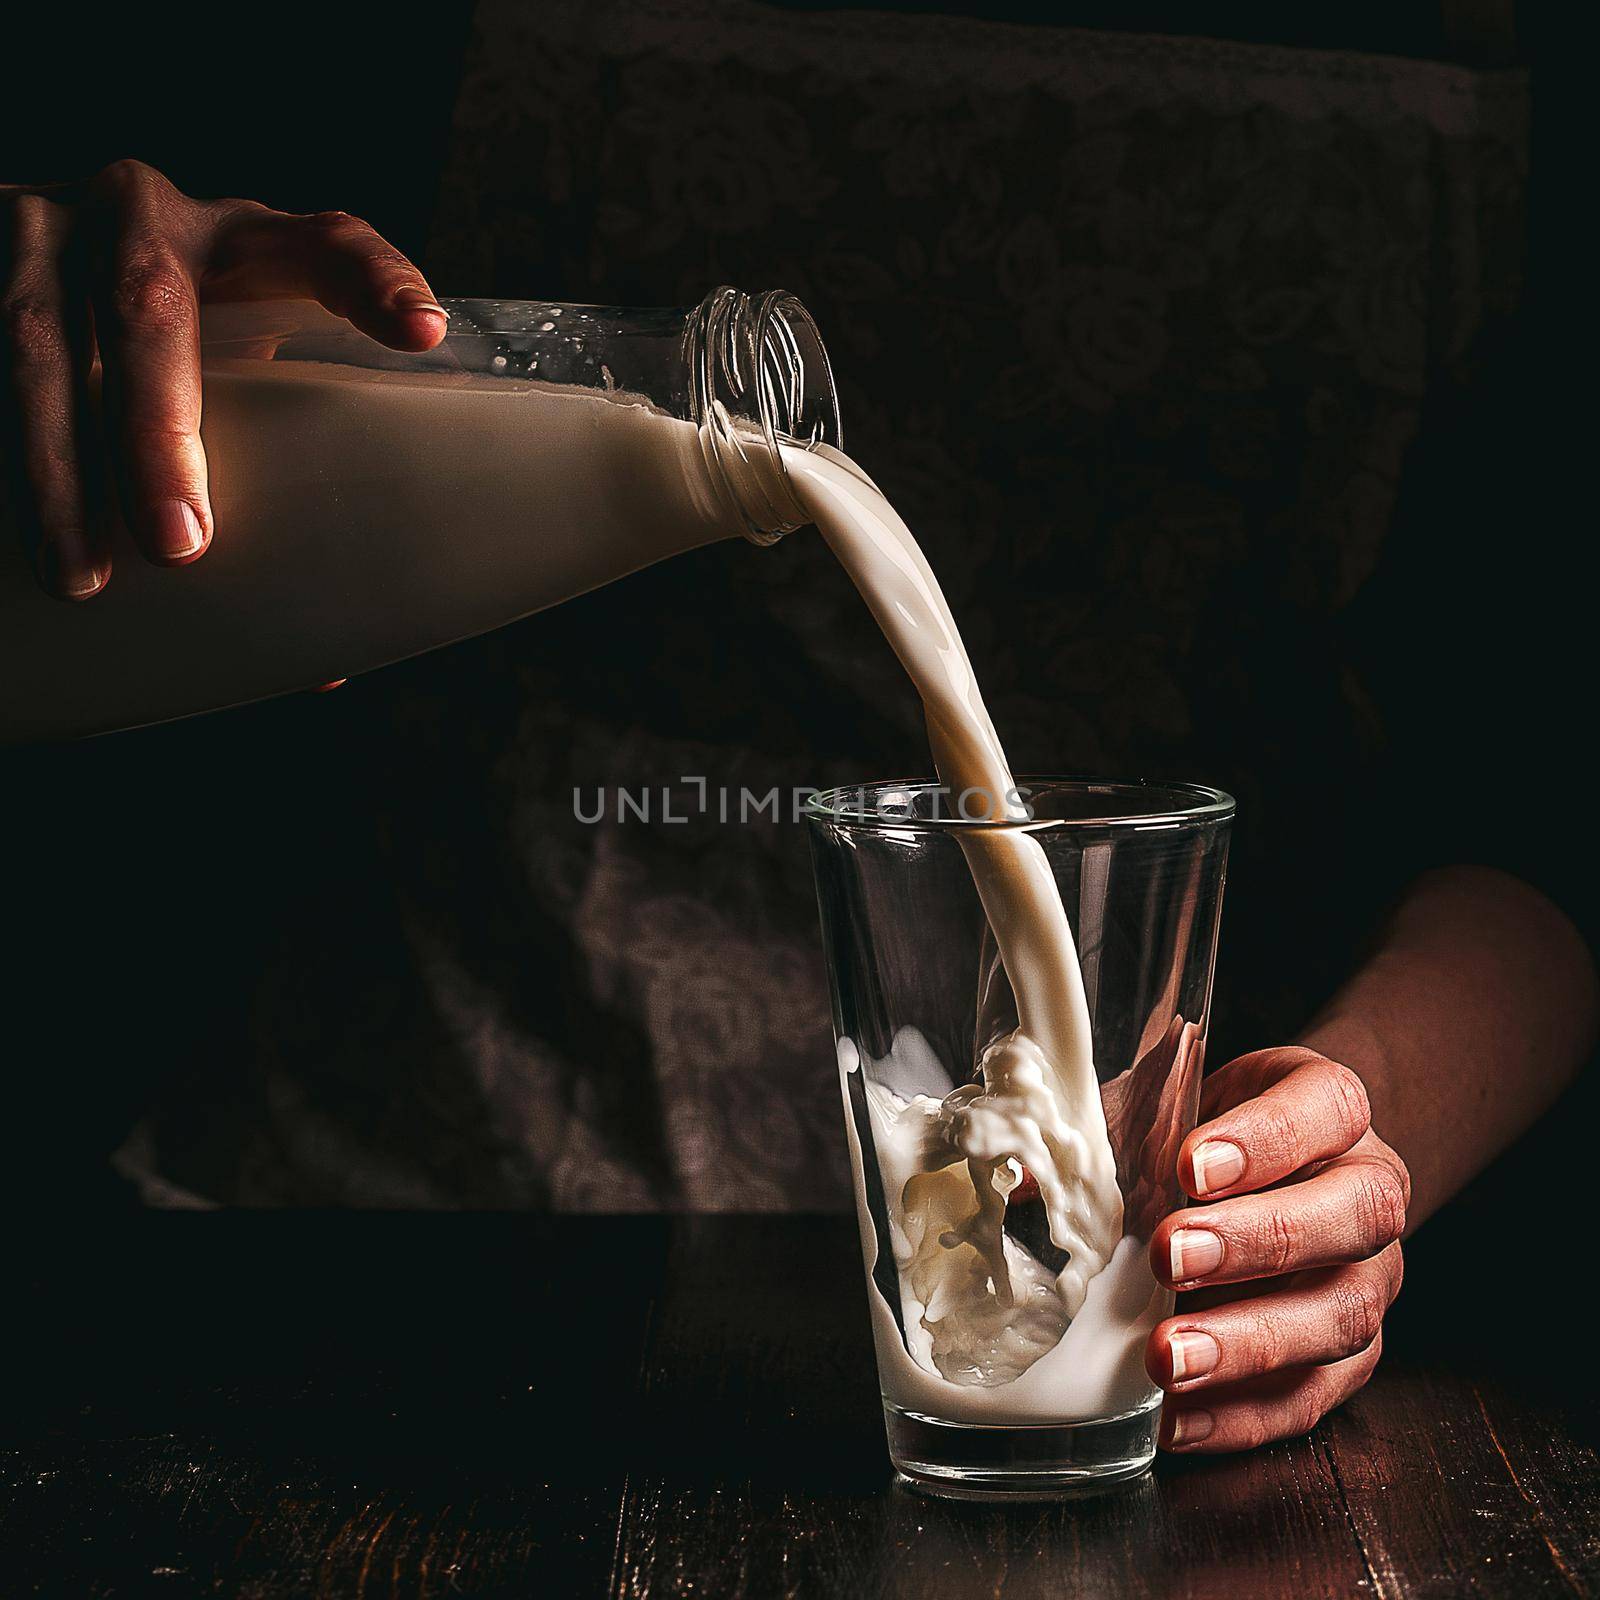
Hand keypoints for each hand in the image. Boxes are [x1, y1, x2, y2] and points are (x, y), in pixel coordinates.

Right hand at [2, 160, 446, 599]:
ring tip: (80, 578)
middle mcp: (143, 213)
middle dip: (159, 431)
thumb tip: (325, 664)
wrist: (41, 263)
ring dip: (57, 462)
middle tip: (179, 547)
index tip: (422, 334)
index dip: (373, 280)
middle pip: (151, 309)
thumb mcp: (237, 365)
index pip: (325, 241)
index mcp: (246, 237)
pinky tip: (7, 527)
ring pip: (36, 338)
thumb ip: (283, 469)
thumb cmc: (175, 344)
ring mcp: (39, 227)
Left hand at [1146, 1047, 1409, 1452]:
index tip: (1187, 1166)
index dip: (1263, 1139)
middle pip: (1352, 1214)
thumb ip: (1112, 1129)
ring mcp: (1371, 1276)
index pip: (1324, 1107)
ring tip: (1166, 1357)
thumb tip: (1023, 1182)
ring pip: (1341, 1314)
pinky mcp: (1353, 1354)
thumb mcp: (1168, 1103)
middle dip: (1257, 1241)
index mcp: (1331, 1106)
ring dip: (1250, 1343)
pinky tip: (1177, 1418)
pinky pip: (1313, 1396)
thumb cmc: (1210, 1130)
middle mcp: (1369, 1188)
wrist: (1280, 1169)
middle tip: (1168, 1257)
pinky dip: (1243, 1414)